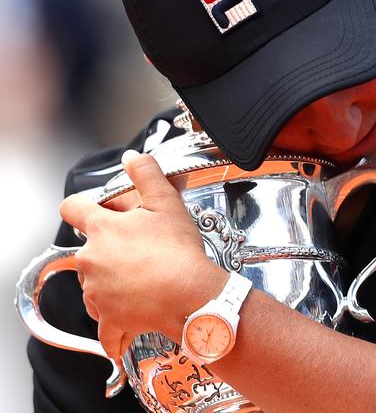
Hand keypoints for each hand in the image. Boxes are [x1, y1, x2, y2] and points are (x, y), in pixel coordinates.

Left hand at [60, 150, 223, 359]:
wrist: (192, 296)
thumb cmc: (180, 252)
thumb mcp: (167, 204)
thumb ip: (146, 175)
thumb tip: (133, 157)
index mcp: (103, 229)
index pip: (73, 208)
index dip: (80, 205)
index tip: (88, 209)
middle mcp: (92, 260)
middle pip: (89, 250)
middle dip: (111, 250)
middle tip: (141, 251)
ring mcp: (97, 292)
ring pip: (96, 285)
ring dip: (113, 284)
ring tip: (145, 281)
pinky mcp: (109, 320)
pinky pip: (106, 327)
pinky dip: (116, 327)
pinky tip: (130, 324)